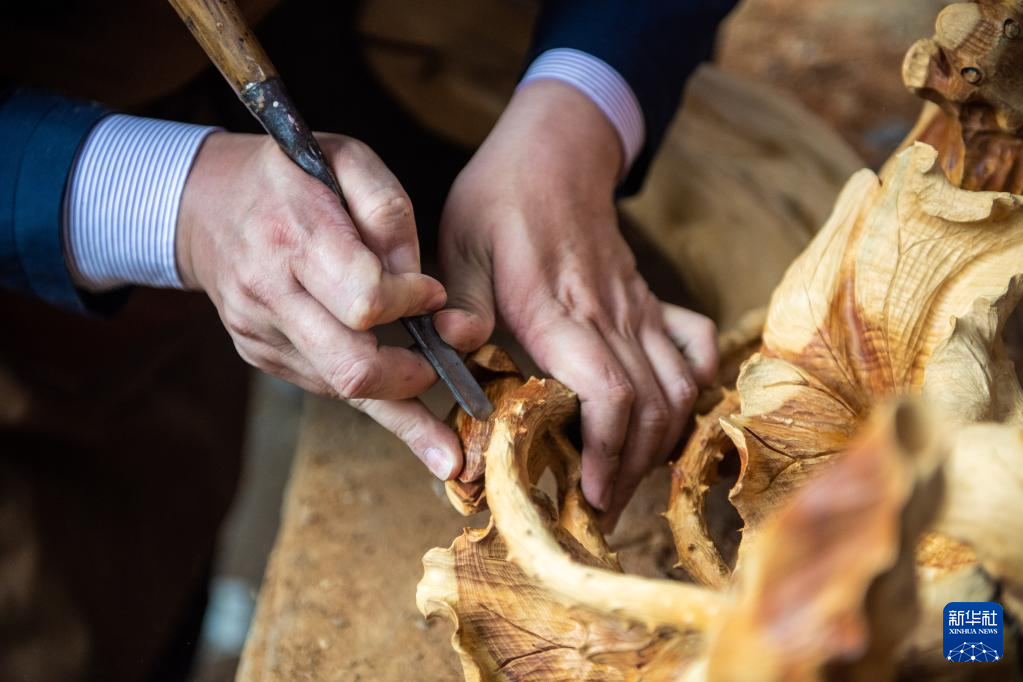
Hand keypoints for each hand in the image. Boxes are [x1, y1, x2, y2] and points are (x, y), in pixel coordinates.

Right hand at [177, 132, 462, 479]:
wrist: (206, 203)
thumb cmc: (290, 176)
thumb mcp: (346, 158)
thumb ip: (389, 210)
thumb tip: (422, 287)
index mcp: (292, 237)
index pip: (366, 300)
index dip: (411, 304)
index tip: (432, 292)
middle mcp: (269, 292)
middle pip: (354, 367)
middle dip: (411, 380)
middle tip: (445, 371)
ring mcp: (260, 331)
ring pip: (341, 391)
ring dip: (399, 410)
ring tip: (444, 443)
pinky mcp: (261, 353)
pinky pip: (325, 385)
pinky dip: (369, 393)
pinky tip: (403, 404)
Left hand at [436, 81, 717, 526]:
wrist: (554, 151)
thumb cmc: (497, 202)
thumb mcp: (459, 248)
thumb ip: (459, 308)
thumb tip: (457, 354)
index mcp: (557, 308)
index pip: (607, 390)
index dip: (606, 450)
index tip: (590, 493)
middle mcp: (610, 314)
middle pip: (649, 406)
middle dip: (630, 469)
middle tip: (601, 511)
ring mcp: (639, 307)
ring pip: (679, 387)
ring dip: (661, 443)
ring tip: (627, 481)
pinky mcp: (650, 302)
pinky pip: (694, 350)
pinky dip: (694, 390)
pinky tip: (671, 418)